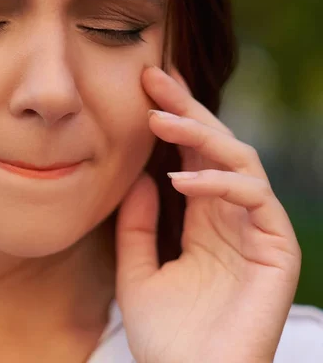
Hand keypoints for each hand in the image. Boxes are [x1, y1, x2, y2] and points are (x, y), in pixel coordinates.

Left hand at [115, 66, 300, 362]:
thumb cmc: (165, 337)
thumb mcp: (137, 272)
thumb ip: (137, 226)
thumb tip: (138, 177)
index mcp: (203, 221)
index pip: (191, 157)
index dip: (174, 120)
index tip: (143, 88)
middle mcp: (232, 219)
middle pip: (217, 147)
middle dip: (187, 109)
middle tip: (154, 78)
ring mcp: (257, 232)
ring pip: (240, 163)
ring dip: (201, 136)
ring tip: (159, 120)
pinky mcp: (278, 251)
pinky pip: (255, 199)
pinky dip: (218, 184)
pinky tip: (178, 181)